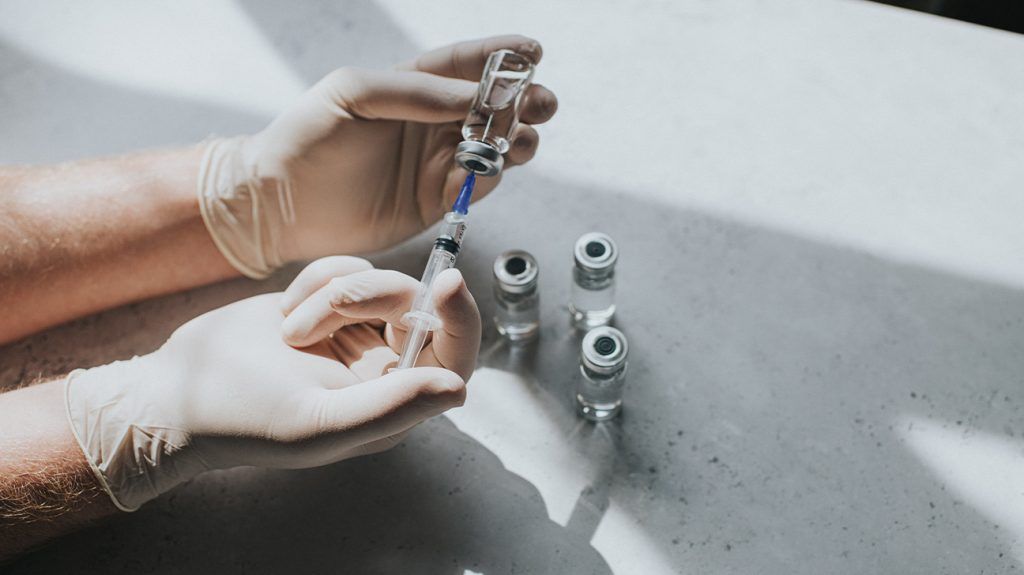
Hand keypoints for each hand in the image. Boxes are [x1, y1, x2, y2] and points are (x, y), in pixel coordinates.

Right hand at [64, 257, 479, 510]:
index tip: (447, 282)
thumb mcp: (318, 423)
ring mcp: (358, 333)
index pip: (455, 357)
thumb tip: (458, 388)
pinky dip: (315, 279)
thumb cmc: (244, 419)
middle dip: (369, 297)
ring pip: (379, 280)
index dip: (461, 318)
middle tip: (314, 318)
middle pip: (416, 305)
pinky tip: (284, 313)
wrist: (178, 390)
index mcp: (394, 404)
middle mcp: (385, 369)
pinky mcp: (329, 304)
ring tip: (289, 330)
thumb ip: (390, 406)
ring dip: (330, 292)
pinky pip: (347, 267)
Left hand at [198, 35, 557, 277]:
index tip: (534, 51)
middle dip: (525, 101)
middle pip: (494, 107)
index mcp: (411, 87)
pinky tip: (480, 170)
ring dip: (516, 139)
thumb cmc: (306, 138)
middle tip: (540, 103)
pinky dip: (489, 176)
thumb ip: (415, 91)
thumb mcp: (353, 93)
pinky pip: (478, 185)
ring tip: (517, 139)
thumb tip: (473, 95)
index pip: (465, 65)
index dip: (503, 57)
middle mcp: (431, 123)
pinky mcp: (437, 201)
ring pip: (496, 146)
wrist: (281, 204)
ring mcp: (436, 162)